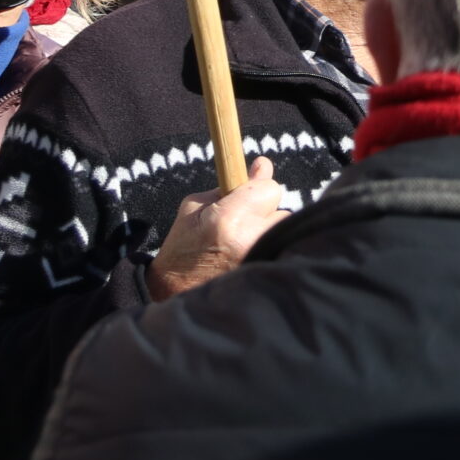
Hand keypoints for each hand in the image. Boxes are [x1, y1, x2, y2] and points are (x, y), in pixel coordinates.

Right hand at [146, 158, 284, 301]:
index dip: (259, 190)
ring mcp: (261, 260)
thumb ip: (233, 184)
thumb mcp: (196, 207)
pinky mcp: (265, 273)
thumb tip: (264, 165)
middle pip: (281, 212)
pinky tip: (250, 256)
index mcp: (229, 219)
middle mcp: (250, 240)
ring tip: (243, 244)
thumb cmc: (183, 247)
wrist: (177, 295)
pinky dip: (270, 249)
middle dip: (265, 214)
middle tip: (242, 226)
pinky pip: (281, 250)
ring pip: (283, 232)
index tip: (247, 198)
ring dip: (269, 233)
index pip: (271, 189)